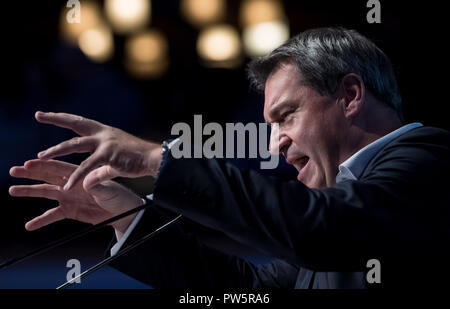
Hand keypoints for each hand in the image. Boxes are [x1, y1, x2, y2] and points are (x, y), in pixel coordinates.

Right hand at [9, 159, 142, 234]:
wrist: (124, 212)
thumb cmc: (119, 196)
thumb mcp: (108, 190)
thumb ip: (96, 185)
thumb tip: (86, 181)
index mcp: (80, 174)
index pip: (60, 168)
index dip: (45, 165)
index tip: (30, 163)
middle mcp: (71, 184)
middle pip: (48, 177)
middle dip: (31, 173)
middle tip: (14, 170)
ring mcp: (69, 197)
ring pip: (45, 193)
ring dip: (29, 191)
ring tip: (12, 190)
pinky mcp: (70, 210)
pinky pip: (52, 215)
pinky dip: (41, 220)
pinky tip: (29, 225)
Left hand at [35, 111, 161, 190]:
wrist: (153, 159)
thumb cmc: (137, 160)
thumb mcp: (114, 163)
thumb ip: (99, 171)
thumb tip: (88, 181)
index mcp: (105, 132)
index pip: (81, 122)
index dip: (64, 118)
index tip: (48, 114)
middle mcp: (103, 134)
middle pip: (75, 124)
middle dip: (56, 119)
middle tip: (39, 115)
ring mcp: (105, 143)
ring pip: (75, 145)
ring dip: (56, 150)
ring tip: (40, 156)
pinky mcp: (108, 156)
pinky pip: (87, 167)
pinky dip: (77, 177)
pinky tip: (68, 185)